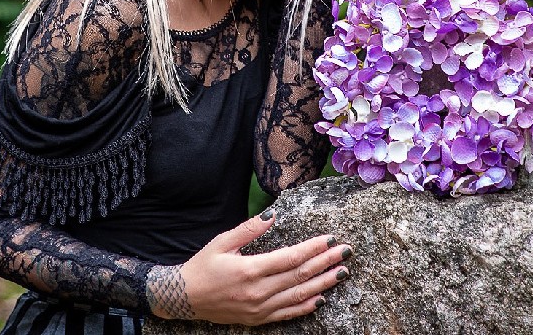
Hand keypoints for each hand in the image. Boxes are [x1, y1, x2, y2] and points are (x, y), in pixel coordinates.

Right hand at [146, 212, 351, 323]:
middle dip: (326, 263)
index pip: (290, 258)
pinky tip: (320, 298)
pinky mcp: (258, 319)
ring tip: (342, 272)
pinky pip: (288, 314)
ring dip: (323, 284)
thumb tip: (273, 213)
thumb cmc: (203, 266)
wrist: (185, 298)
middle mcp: (258, 292)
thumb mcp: (222, 242)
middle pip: (300, 276)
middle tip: (347, 252)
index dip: (313, 248)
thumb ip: (248, 229)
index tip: (330, 239)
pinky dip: (306, 306)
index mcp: (250, 270)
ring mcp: (259, 308)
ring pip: (299, 295)